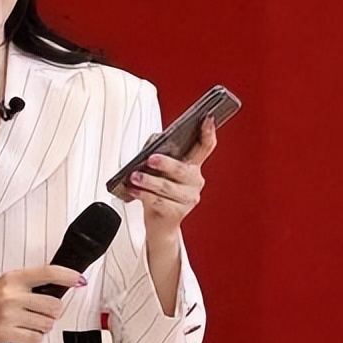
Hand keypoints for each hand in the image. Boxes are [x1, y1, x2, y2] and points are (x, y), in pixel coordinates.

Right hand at [0, 265, 84, 342]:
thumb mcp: (4, 284)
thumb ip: (28, 284)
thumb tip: (62, 285)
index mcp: (12, 278)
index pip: (47, 273)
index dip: (67, 276)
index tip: (79, 279)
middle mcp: (11, 294)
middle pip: (54, 304)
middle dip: (53, 311)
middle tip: (42, 312)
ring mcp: (8, 315)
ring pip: (47, 323)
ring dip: (44, 326)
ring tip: (30, 323)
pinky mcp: (5, 333)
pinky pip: (36, 338)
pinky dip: (34, 337)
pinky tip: (23, 332)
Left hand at [120, 117, 217, 238]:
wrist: (160, 224)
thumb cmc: (158, 193)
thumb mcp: (156, 170)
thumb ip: (157, 150)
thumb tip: (155, 138)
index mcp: (192, 166)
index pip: (205, 147)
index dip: (208, 132)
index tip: (207, 119)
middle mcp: (194, 181)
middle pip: (183, 169)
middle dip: (166, 163)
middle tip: (150, 159)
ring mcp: (188, 198)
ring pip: (168, 187)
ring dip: (149, 181)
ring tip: (135, 177)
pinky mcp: (178, 213)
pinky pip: (159, 202)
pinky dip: (144, 195)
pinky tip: (134, 190)